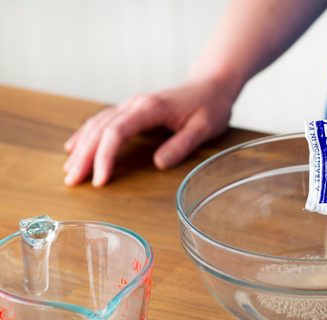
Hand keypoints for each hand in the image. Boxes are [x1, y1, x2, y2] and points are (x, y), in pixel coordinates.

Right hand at [63, 78, 236, 185]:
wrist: (211, 86)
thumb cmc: (210, 106)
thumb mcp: (204, 128)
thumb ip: (182, 144)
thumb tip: (158, 163)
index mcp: (150, 108)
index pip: (117, 132)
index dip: (105, 156)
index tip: (99, 180)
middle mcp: (135, 104)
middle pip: (100, 129)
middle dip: (85, 156)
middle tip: (72, 181)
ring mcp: (131, 105)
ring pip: (97, 125)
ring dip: (82, 147)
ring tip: (70, 171)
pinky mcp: (132, 110)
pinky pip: (103, 121)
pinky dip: (87, 135)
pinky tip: (75, 147)